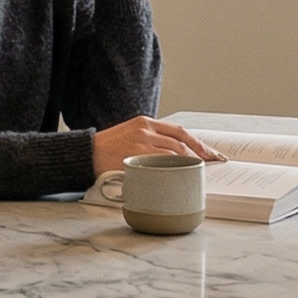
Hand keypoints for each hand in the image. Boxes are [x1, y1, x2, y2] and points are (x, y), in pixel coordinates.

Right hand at [91, 115, 223, 174]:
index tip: (210, 152)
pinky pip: (163, 163)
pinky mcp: (137, 156)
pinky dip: (176, 169)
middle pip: (181, 141)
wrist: (85, 154)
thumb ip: (149, 140)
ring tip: (199, 172)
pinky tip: (182, 175)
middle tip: (213, 163)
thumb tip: (173, 155)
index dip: (197, 142)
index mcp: (144, 122)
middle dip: (201, 153)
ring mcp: (141, 142)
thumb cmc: (107, 149)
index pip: (178, 131)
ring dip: (190, 163)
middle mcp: (145, 129)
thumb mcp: (129, 135)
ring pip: (175, 152)